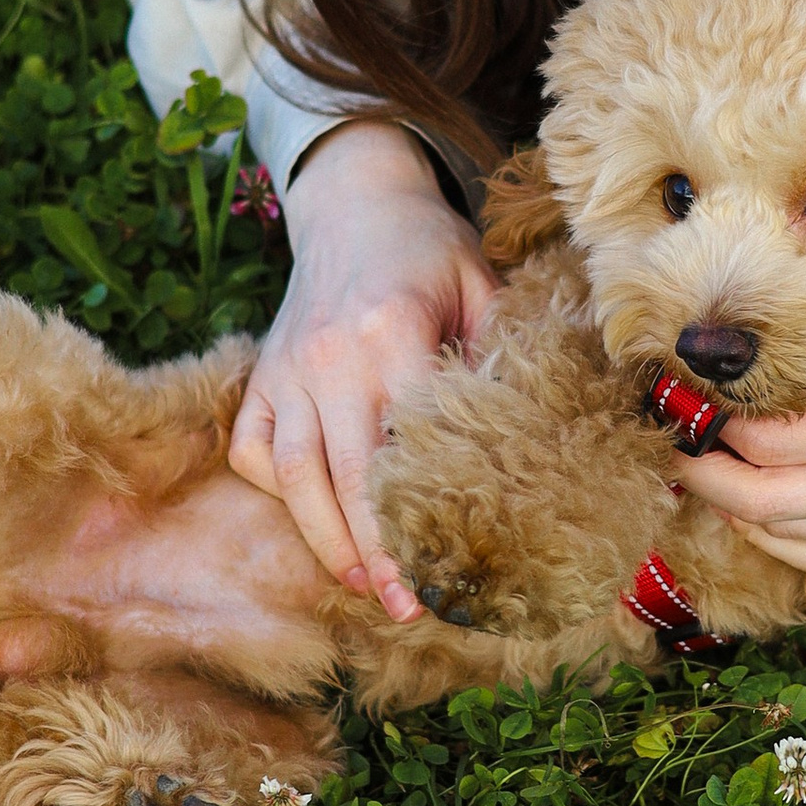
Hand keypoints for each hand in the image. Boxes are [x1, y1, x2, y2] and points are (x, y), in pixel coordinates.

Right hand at [227, 117, 499, 620]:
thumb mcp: (484, 284)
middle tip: (409, 605)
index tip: (448, 568)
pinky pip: (256, 450)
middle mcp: (330, 357)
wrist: (354, 201)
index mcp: (393, 332)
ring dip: (327, 540)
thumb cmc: (431, 251)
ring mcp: (287, 370)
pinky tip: (318, 521)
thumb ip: (506, 352)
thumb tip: (548, 432)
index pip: (404, 446)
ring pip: (294, 475)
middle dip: (375, 551)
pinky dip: (281, 492)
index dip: (422, 515)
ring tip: (364, 586)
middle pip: (345, 476)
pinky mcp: (262, 378)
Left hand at [670, 222, 805, 569]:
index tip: (686, 386)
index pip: (776, 445)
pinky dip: (761, 527)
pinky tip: (741, 483)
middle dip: (703, 466)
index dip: (717, 421)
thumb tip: (756, 313)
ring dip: (725, 497)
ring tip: (696, 446)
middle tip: (672, 422)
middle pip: (766, 502)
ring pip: (779, 536)